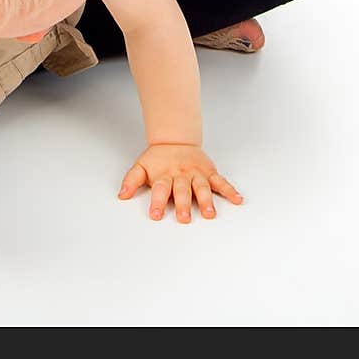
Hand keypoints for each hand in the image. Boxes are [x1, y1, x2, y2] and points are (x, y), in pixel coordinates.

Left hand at [118, 143, 242, 222]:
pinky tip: (237, 200)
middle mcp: (181, 175)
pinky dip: (230, 190)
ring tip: (209, 213)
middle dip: (184, 204)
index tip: (155, 215)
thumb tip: (121, 195)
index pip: (160, 189)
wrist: (176, 139)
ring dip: (206, 200)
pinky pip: (221, 182)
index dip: (157, 202)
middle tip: (184, 218)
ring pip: (202, 187)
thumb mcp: (141, 166)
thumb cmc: (158, 159)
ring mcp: (197, 174)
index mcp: (164, 175)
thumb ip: (131, 180)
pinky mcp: (209, 172)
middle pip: (182, 190)